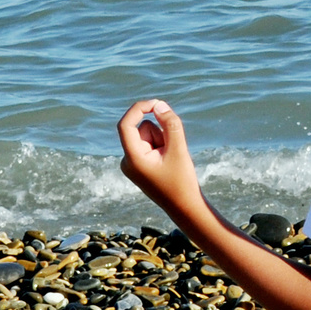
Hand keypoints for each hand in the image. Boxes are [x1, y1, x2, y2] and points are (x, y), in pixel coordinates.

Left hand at [117, 99, 201, 216]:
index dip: (139, 109)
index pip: (126, 125)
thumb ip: (171, 124)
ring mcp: (132, 163)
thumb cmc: (182, 181)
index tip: (157, 103)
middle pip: (142, 129)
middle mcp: (127, 160)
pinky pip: (149, 144)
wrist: (184, 207)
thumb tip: (159, 105)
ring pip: (147, 135)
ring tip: (171, 160)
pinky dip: (161, 147)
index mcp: (133, 159)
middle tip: (173, 152)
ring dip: (162, 140)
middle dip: (160, 132)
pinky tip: (168, 163)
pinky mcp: (138, 164)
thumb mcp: (179, 149)